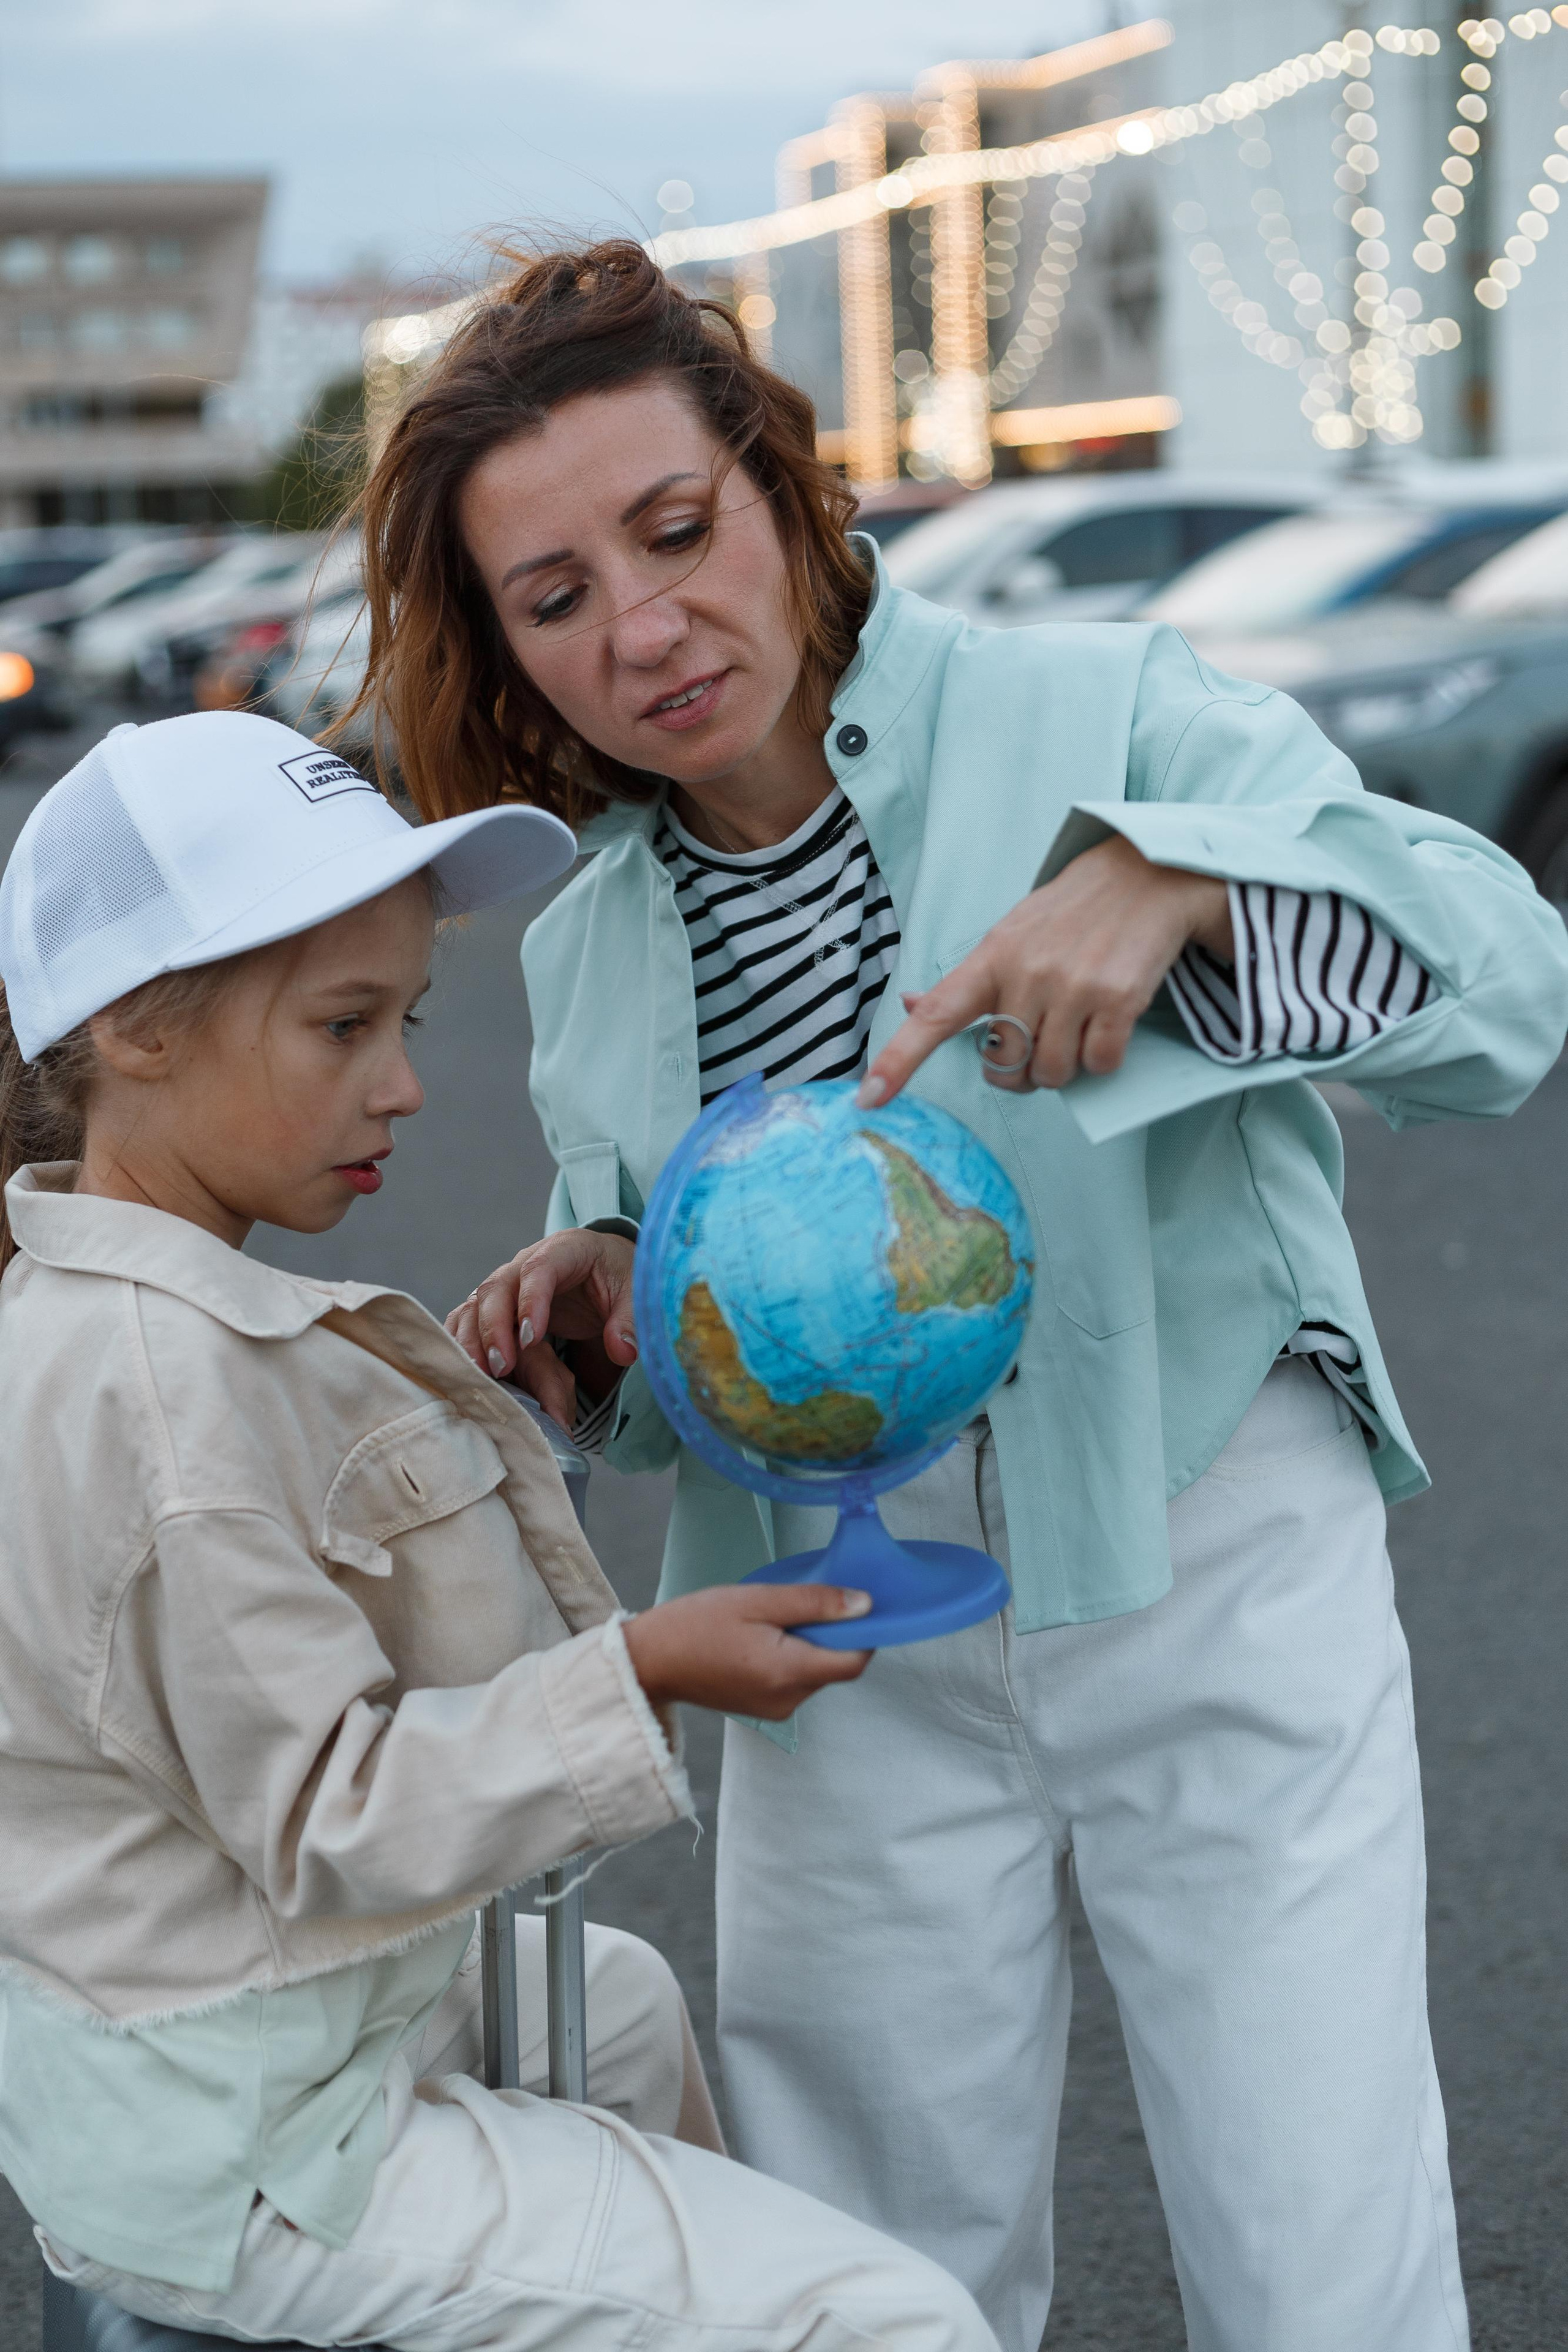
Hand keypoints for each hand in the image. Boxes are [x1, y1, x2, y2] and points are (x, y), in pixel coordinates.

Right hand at [446, 1229, 636, 1426]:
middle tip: (501, 1367)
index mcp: (566, 1249)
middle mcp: (527, 1263)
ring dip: (473, 1339)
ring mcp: (509, 1285)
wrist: (607, 1272)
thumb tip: (622, 1351)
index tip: (531, 1339)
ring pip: (477, 1305)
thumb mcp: (637, 1294)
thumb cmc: (620, 1279)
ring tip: (480, 1375)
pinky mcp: (499, 1308)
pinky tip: (467, 1370)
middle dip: (494, 1328)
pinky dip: (464, 1343)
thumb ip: (630, 1320)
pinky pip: (470, 1321)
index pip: (539, 1268)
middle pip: (497, 1288)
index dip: (530, 1301)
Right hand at [623, 1583, 872, 1717]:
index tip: (857, 1603)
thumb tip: (864, 1605)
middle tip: (806, 1600)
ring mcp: (776, 1709)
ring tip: (775, 1617)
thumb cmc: (695, 1624)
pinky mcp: (764, 1709)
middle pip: (836, 1666)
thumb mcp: (757, 1600)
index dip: (866, 1633)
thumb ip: (814, 1602)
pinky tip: (766, 1636)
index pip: (854, 1662)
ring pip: (817, 1672)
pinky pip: (796, 1680)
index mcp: (788, 1673)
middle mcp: (788, 1700)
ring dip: (811, 1644)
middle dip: (833, 1634)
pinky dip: (793, 1657)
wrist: (648, 1661)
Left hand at [859, 834, 1232, 1105]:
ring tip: (1073, 1031)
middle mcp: (1027, 973)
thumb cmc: (1069, 914)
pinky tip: (1104, 1028)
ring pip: (1051, 1073)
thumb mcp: (1009, 934)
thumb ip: (966, 979)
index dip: (899, 1059)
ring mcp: (1074, 986)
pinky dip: (1101, 1061)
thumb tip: (913, 1004)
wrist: (1146, 877)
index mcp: (991, 958)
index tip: (869, 1096)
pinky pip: (1099, 1064)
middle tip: (1036, 1042)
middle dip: (1018, 1070)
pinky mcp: (1119, 999)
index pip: (936, 1015)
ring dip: (1061, 1069)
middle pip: (1006, 1064)